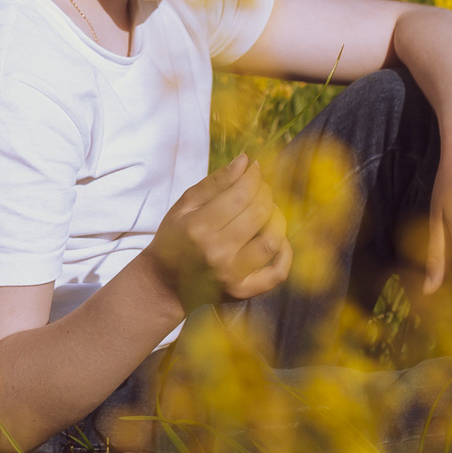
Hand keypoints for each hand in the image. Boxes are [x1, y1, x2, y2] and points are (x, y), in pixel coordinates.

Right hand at [147, 155, 292, 305]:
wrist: (166, 283)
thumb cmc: (174, 239)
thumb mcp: (184, 206)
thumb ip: (215, 183)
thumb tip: (245, 160)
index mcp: (197, 227)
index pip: (240, 194)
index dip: (253, 177)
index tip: (254, 168)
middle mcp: (217, 253)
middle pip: (258, 214)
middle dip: (265, 192)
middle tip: (260, 187)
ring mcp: (232, 275)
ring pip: (272, 240)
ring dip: (277, 218)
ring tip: (268, 210)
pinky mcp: (243, 292)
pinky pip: (277, 273)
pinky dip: (285, 253)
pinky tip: (279, 239)